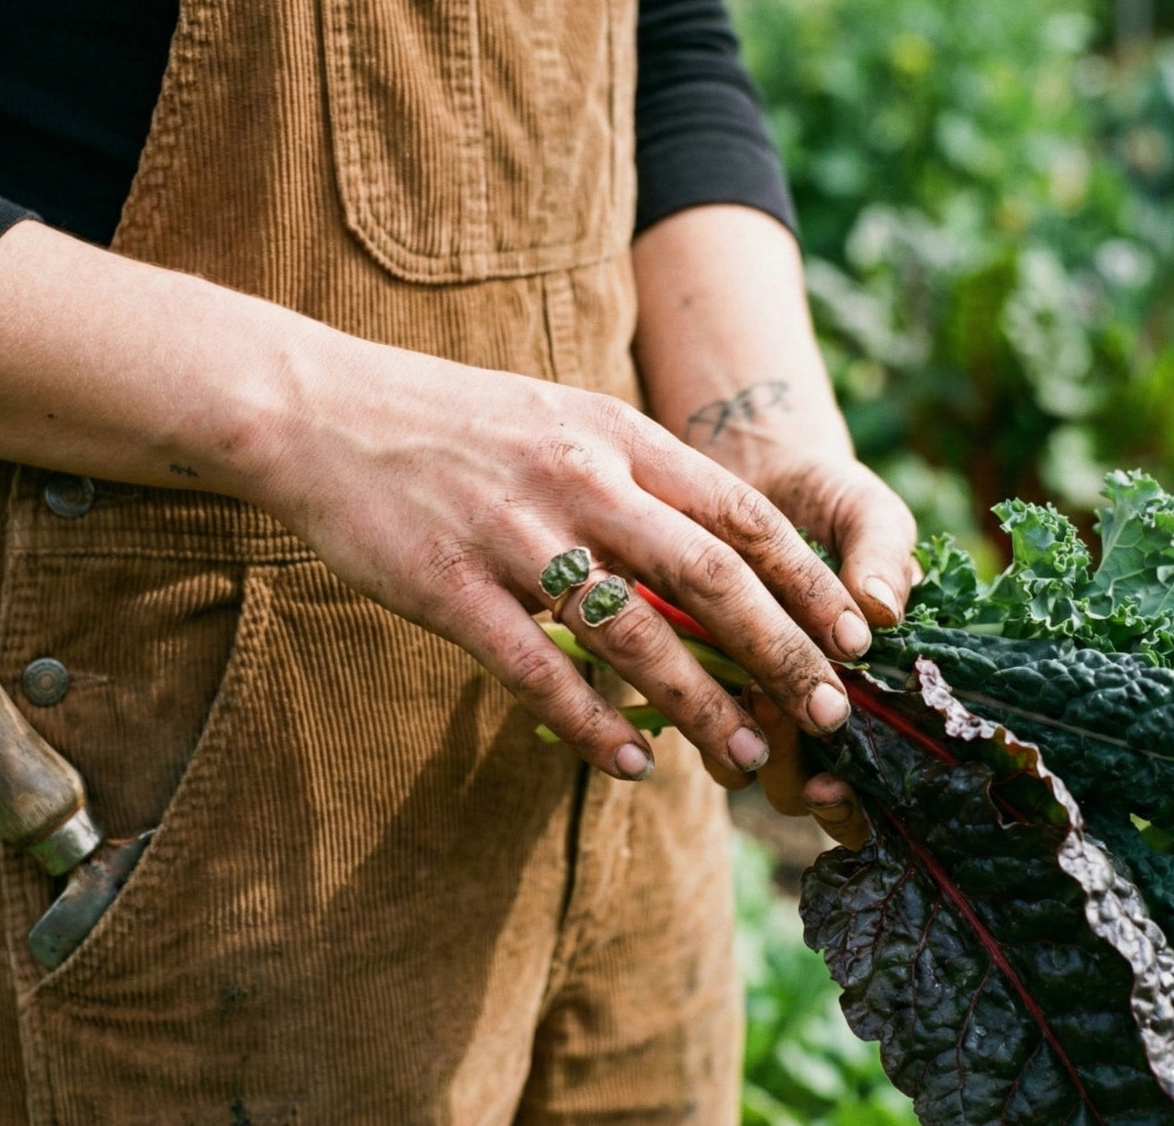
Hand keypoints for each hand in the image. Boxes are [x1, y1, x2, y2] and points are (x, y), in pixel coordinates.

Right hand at [256, 332, 878, 783]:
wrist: (321, 409)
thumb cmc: (449, 422)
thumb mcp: (558, 423)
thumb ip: (631, 479)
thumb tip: (707, 558)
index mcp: (613, 435)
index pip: (740, 511)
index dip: (806, 580)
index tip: (853, 637)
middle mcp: (578, 479)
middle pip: (709, 575)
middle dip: (781, 650)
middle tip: (830, 713)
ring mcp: (513, 532)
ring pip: (632, 634)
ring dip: (700, 704)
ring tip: (747, 755)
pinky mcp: (449, 584)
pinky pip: (536, 670)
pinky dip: (590, 723)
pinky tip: (629, 764)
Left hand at [703, 450, 917, 847]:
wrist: (756, 466)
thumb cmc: (827, 499)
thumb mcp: (865, 512)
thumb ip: (883, 550)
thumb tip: (884, 604)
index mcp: (863, 690)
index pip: (866, 789)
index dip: (849, 809)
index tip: (835, 785)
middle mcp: (803, 707)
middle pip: (794, 790)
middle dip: (789, 770)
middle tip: (782, 712)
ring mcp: (742, 692)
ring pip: (734, 762)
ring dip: (739, 738)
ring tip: (745, 687)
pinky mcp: (687, 666)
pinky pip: (683, 709)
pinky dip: (688, 698)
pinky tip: (688, 667)